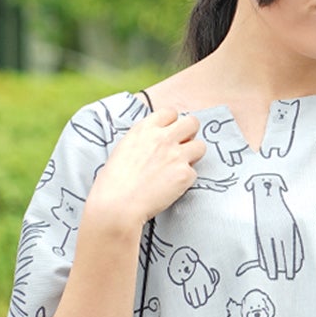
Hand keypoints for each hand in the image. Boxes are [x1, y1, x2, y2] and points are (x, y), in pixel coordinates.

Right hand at [88, 107, 205, 229]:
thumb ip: (144, 139)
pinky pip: (194, 173)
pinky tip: (171, 187)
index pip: (170, 112)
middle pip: (192, 123)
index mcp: (145, 128)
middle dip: (190, 134)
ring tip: (179, 168)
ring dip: (193, 156)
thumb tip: (157, 139)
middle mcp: (163, 138)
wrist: (117, 203)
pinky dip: (186, 180)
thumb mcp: (125, 147)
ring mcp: (176, 155)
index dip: (173, 124)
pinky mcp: (185, 174)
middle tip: (183, 148)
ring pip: (201, 146)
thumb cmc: (115, 181)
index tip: (170, 134)